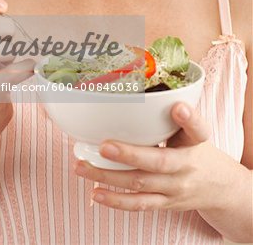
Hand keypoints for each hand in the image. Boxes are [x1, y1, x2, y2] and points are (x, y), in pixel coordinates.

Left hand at [74, 103, 244, 211]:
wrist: (217, 187)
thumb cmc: (196, 151)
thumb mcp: (193, 131)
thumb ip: (175, 116)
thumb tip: (149, 96)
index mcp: (196, 142)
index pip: (197, 130)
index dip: (188, 118)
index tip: (178, 108)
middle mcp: (186, 167)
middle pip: (159, 162)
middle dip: (130, 155)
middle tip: (105, 146)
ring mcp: (174, 188)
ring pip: (140, 184)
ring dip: (109, 176)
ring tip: (83, 166)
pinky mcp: (164, 203)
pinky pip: (139, 205)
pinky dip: (116, 200)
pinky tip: (96, 192)